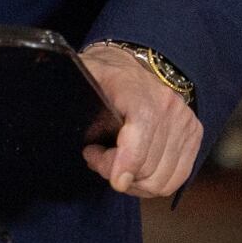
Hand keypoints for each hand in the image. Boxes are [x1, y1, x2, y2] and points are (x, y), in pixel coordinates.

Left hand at [80, 42, 201, 197]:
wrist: (139, 61)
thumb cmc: (104, 74)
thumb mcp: (82, 76)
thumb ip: (70, 91)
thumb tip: (48, 102)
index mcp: (138, 92)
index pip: (140, 133)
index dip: (127, 162)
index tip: (114, 180)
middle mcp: (169, 107)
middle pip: (149, 165)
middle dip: (117, 171)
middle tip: (96, 157)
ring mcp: (185, 122)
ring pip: (162, 178)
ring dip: (134, 181)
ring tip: (113, 162)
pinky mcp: (193, 134)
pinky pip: (177, 177)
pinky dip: (153, 181)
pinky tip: (132, 167)